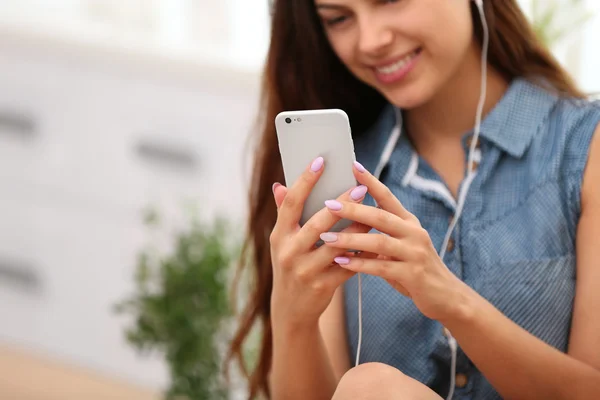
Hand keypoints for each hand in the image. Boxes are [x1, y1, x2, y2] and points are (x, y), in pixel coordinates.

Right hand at [269, 157, 371, 329]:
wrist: (291, 309)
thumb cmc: (290, 266)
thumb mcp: (281, 242)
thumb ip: (283, 214)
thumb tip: (279, 185)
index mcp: (279, 236)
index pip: (291, 203)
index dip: (305, 180)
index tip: (321, 160)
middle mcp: (289, 252)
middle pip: (318, 223)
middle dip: (341, 204)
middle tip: (360, 188)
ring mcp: (306, 270)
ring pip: (338, 244)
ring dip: (358, 228)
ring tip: (374, 212)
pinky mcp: (323, 286)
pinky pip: (349, 265)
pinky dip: (363, 253)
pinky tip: (376, 241)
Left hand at [319, 161, 473, 323]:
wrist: (446, 296)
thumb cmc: (416, 269)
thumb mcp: (402, 246)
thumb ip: (382, 234)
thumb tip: (353, 220)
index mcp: (409, 223)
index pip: (388, 197)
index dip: (371, 181)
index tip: (353, 165)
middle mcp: (414, 233)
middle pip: (380, 216)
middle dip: (353, 209)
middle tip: (328, 204)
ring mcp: (415, 253)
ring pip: (379, 241)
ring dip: (350, 239)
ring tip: (327, 237)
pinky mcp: (413, 275)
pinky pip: (381, 267)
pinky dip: (360, 264)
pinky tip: (341, 262)